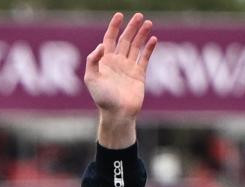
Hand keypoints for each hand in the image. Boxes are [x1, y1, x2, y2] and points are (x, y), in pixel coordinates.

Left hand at [85, 12, 156, 146]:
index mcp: (105, 62)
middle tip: (138, 16)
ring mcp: (129, 68)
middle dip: (131, 28)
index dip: (113, 27)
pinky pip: (145, 58)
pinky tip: (153, 39)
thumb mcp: (92, 79)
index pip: (109, 39)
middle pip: (125, 40)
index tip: (119, 15)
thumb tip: (101, 45)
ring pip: (136, 47)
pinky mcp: (139, 75)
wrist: (118, 114)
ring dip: (142, 35)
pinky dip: (149, 48)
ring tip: (148, 23)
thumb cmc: (103, 99)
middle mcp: (117, 63)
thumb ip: (93, 61)